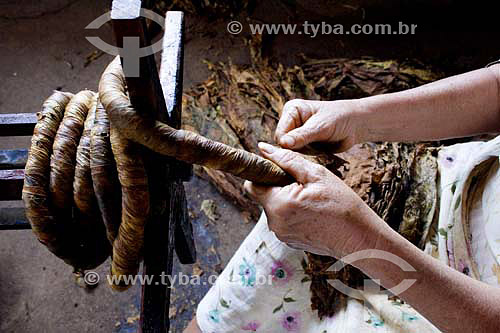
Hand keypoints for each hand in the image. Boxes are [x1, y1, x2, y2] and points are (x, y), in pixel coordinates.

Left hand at [244, 142, 386, 257]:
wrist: (358, 236)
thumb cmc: (341, 203)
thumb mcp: (316, 174)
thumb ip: (286, 160)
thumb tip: (263, 148)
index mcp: (278, 204)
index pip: (252, 185)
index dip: (264, 174)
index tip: (280, 171)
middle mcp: (275, 222)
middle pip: (264, 197)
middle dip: (278, 187)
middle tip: (303, 185)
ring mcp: (281, 234)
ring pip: (274, 208)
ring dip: (286, 200)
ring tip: (310, 200)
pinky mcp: (289, 241)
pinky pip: (283, 221)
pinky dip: (293, 214)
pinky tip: (312, 213)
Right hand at [275, 99, 361, 152]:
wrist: (355, 125)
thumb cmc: (339, 119)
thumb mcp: (321, 127)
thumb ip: (302, 136)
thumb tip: (283, 143)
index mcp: (292, 110)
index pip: (280, 133)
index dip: (286, 144)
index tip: (298, 151)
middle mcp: (291, 122)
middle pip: (282, 144)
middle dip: (294, 151)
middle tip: (309, 154)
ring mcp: (297, 134)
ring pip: (290, 152)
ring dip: (301, 156)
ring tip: (314, 154)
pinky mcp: (303, 145)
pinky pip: (299, 156)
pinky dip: (306, 159)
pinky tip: (315, 157)